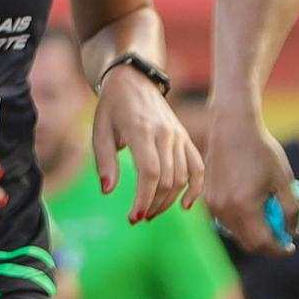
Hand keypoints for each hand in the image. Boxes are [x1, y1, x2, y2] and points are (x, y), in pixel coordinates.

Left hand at [90, 66, 206, 224]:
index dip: (144, 198)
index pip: (150, 172)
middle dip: (152, 204)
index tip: (134, 217)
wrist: (134, 80)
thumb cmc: (112, 107)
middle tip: (137, 217)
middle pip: (167, 179)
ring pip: (182, 177)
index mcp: (141, 130)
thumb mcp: (100, 130)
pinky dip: (195, 188)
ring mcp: (178, 135)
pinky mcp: (185, 137)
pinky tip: (184, 206)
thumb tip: (107, 190)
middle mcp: (165, 133)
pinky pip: (197, 167)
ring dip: (167, 201)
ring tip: (150, 212)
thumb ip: (104, 161)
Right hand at [200, 96, 293, 250]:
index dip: (278, 249)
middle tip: (282, 236)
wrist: (233, 128)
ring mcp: (213, 205)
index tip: (290, 247)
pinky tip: (253, 206)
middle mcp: (224, 210)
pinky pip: (226, 220)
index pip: (262, 243)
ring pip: (236, 233)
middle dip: (267, 244)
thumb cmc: (261, 150)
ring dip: (253, 233)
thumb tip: (293, 230)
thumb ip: (291, 209)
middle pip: (247, 243)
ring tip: (269, 218)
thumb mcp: (284, 179)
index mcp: (244, 207)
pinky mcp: (207, 198)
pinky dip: (242, 221)